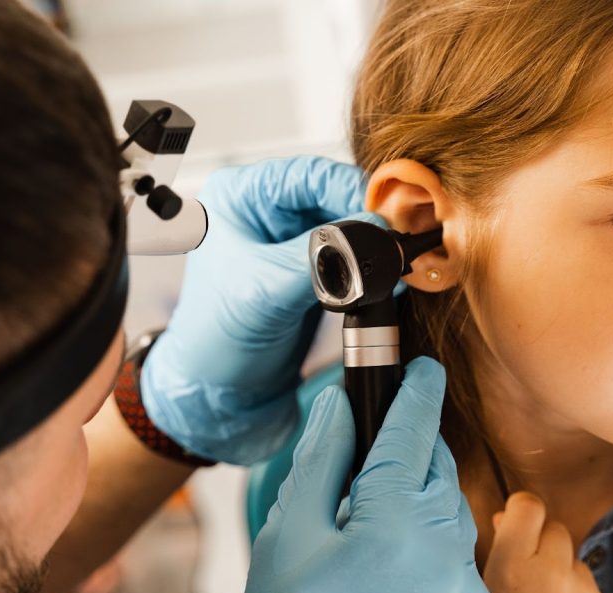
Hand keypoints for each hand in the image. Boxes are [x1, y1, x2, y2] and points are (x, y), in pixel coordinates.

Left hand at [140, 156, 384, 463]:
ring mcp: (290, 245)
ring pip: (348, 227)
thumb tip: (373, 233)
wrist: (218, 398)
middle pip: (334, 197)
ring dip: (373, 244)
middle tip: (398, 239)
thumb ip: (320, 258)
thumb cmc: (214, 341)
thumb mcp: (265, 291)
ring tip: (394, 261)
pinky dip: (370, 267)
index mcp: (240, 198)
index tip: (384, 214)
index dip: (350, 189)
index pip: (308, 174)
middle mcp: (266, 213)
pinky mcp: (310, 275)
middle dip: (368, 218)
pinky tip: (386, 277)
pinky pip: (350, 258)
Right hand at [235, 357, 494, 592]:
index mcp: (395, 526)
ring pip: (448, 508)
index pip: (413, 432)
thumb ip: (321, 463)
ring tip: (365, 525)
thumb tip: (340, 410)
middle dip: (408, 450)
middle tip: (362, 464)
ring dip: (417, 496)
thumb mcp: (286, 539)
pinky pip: (456, 552)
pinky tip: (388, 565)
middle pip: (435, 468)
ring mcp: (466, 588)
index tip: (420, 366)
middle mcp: (446, 554)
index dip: (415, 391)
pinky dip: (428, 540)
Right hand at [467, 493, 612, 592]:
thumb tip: (511, 517)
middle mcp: (552, 574)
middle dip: (542, 545)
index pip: (529, 506)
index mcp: (512, 567)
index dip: (522, 511)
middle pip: (556, 529)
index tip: (516, 524)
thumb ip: (499, 554)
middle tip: (527, 577)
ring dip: (561, 574)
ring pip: (574, 562)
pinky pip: (591, 591)